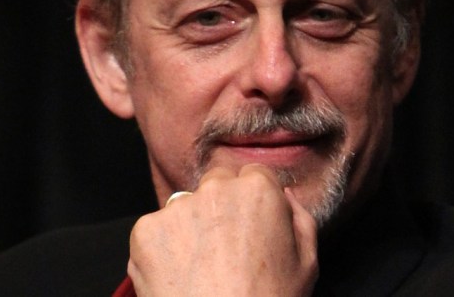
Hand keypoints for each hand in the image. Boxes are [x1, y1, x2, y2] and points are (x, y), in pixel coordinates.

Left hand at [127, 164, 318, 295]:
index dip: (252, 204)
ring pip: (184, 207)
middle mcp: (215, 189)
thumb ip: (299, 218)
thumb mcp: (307, 263)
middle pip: (216, 184)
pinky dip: (162, 250)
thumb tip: (284, 194)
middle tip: (224, 251)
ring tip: (202, 271)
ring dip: (190, 228)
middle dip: (219, 208)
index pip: (252, 175)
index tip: (249, 228)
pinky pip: (155, 231)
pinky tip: (179, 277)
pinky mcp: (146, 230)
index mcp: (258, 190)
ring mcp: (177, 208)